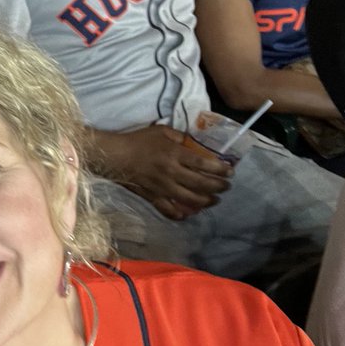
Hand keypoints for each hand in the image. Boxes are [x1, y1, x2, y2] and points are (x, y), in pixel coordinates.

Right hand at [91, 125, 234, 219]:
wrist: (114, 156)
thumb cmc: (137, 141)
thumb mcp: (161, 131)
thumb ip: (180, 137)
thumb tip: (194, 144)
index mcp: (175, 154)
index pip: (204, 164)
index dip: (220, 169)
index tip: (230, 171)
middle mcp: (171, 172)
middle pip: (201, 183)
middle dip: (218, 186)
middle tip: (226, 187)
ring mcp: (162, 187)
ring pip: (189, 199)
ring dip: (205, 201)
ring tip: (214, 200)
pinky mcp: (152, 197)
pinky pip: (168, 209)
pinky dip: (180, 214)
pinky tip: (188, 213)